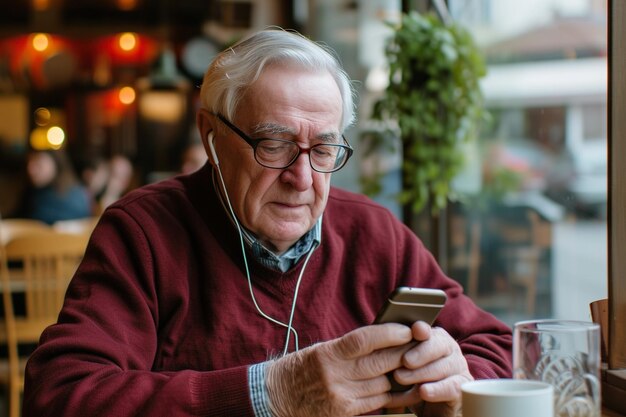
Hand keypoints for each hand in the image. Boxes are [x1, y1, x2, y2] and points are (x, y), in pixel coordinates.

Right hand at [265, 323, 414, 416]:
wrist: (277, 396)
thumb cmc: (302, 367)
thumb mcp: (322, 350)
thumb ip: (350, 347)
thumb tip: (386, 338)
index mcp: (327, 354)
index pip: (364, 340)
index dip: (389, 334)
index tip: (407, 329)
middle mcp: (334, 376)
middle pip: (379, 363)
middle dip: (403, 354)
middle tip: (419, 345)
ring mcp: (340, 398)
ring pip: (383, 385)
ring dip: (400, 376)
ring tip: (414, 365)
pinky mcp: (344, 414)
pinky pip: (376, 404)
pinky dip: (390, 395)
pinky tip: (399, 388)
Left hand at [385, 321, 472, 416]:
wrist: (430, 407)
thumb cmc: (413, 380)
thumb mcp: (402, 365)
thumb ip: (397, 351)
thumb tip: (383, 339)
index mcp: (434, 337)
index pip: (428, 330)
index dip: (421, 330)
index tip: (415, 330)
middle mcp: (449, 349)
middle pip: (439, 345)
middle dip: (420, 352)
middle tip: (404, 361)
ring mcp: (458, 367)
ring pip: (443, 366)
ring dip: (422, 372)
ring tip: (402, 378)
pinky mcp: (461, 387)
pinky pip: (452, 387)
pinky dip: (437, 389)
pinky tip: (424, 391)